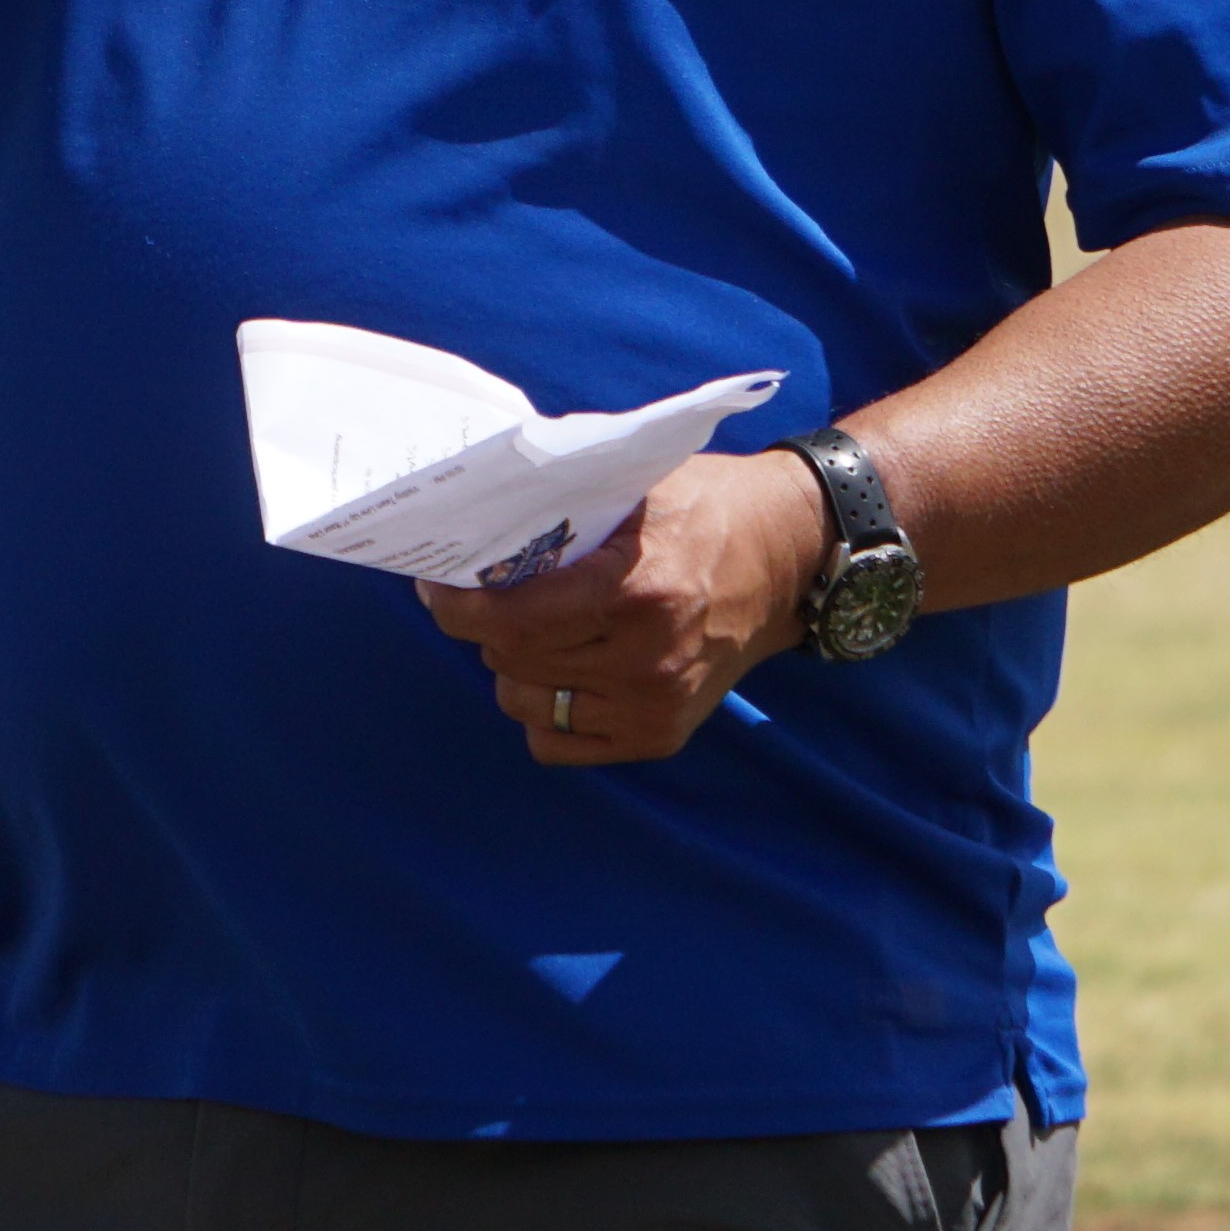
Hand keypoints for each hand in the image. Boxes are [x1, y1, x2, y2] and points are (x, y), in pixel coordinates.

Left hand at [415, 448, 825, 769]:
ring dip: (512, 668)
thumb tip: (476, 520)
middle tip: (485, 598)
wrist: (789, 556)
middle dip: (485, 628)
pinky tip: (563, 670)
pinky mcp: (661, 735)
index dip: (459, 608)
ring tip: (536, 632)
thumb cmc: (707, 508)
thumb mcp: (639, 487)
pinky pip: (556, 743)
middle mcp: (647, 659)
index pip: (515, 621)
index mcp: (638, 592)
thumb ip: (565, 510)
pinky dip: (544, 710)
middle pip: (513, 659)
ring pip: (526, 703)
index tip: (439, 590)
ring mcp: (655, 705)